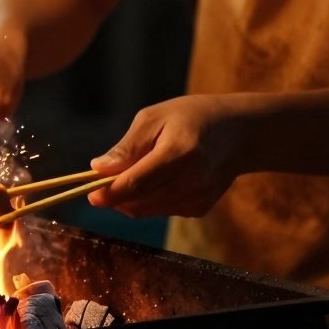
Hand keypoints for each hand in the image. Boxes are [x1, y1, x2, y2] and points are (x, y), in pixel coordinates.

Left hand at [87, 95, 249, 218]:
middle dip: (115, 197)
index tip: (90, 194)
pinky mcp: (200, 208)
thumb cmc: (191, 117)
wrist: (239, 133)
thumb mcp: (155, 117)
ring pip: (148, 211)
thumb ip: (127, 147)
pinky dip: (149, 199)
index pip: (137, 183)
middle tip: (101, 182)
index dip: (109, 193)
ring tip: (134, 171)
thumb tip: (97, 169)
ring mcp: (199, 198)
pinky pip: (161, 210)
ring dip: (130, 199)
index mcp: (181, 153)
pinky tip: (159, 178)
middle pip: (140, 202)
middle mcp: (193, 181)